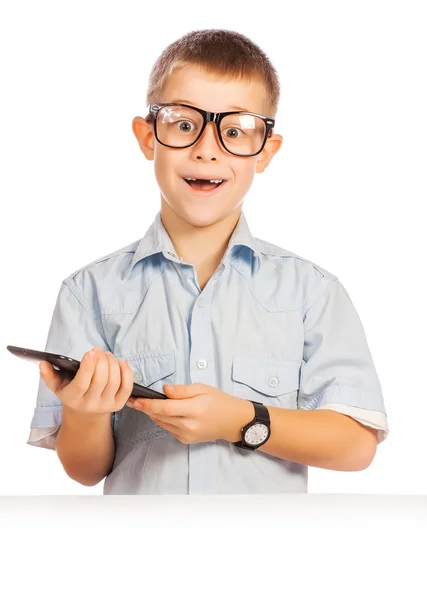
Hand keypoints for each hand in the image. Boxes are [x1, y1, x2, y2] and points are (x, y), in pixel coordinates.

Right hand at [39, 347, 133, 416]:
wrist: (85, 412)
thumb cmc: (71, 392)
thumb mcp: (57, 385)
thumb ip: (49, 375)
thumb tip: (43, 364)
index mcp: (73, 399)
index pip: (82, 383)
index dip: (88, 367)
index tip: (90, 352)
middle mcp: (90, 404)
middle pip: (101, 380)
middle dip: (102, 361)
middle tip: (99, 350)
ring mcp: (106, 405)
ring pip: (114, 382)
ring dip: (113, 364)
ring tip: (107, 355)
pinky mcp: (118, 404)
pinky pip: (127, 388)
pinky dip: (126, 373)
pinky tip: (121, 362)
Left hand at [126, 383, 253, 443]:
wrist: (233, 421)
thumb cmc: (219, 401)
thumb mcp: (202, 388)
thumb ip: (182, 390)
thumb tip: (164, 390)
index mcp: (194, 410)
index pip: (164, 408)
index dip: (147, 404)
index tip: (134, 399)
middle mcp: (188, 425)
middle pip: (160, 416)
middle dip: (145, 408)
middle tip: (133, 399)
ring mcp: (186, 435)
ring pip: (162, 423)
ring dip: (152, 414)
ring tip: (143, 404)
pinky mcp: (185, 440)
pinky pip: (168, 428)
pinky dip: (163, 419)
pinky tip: (162, 411)